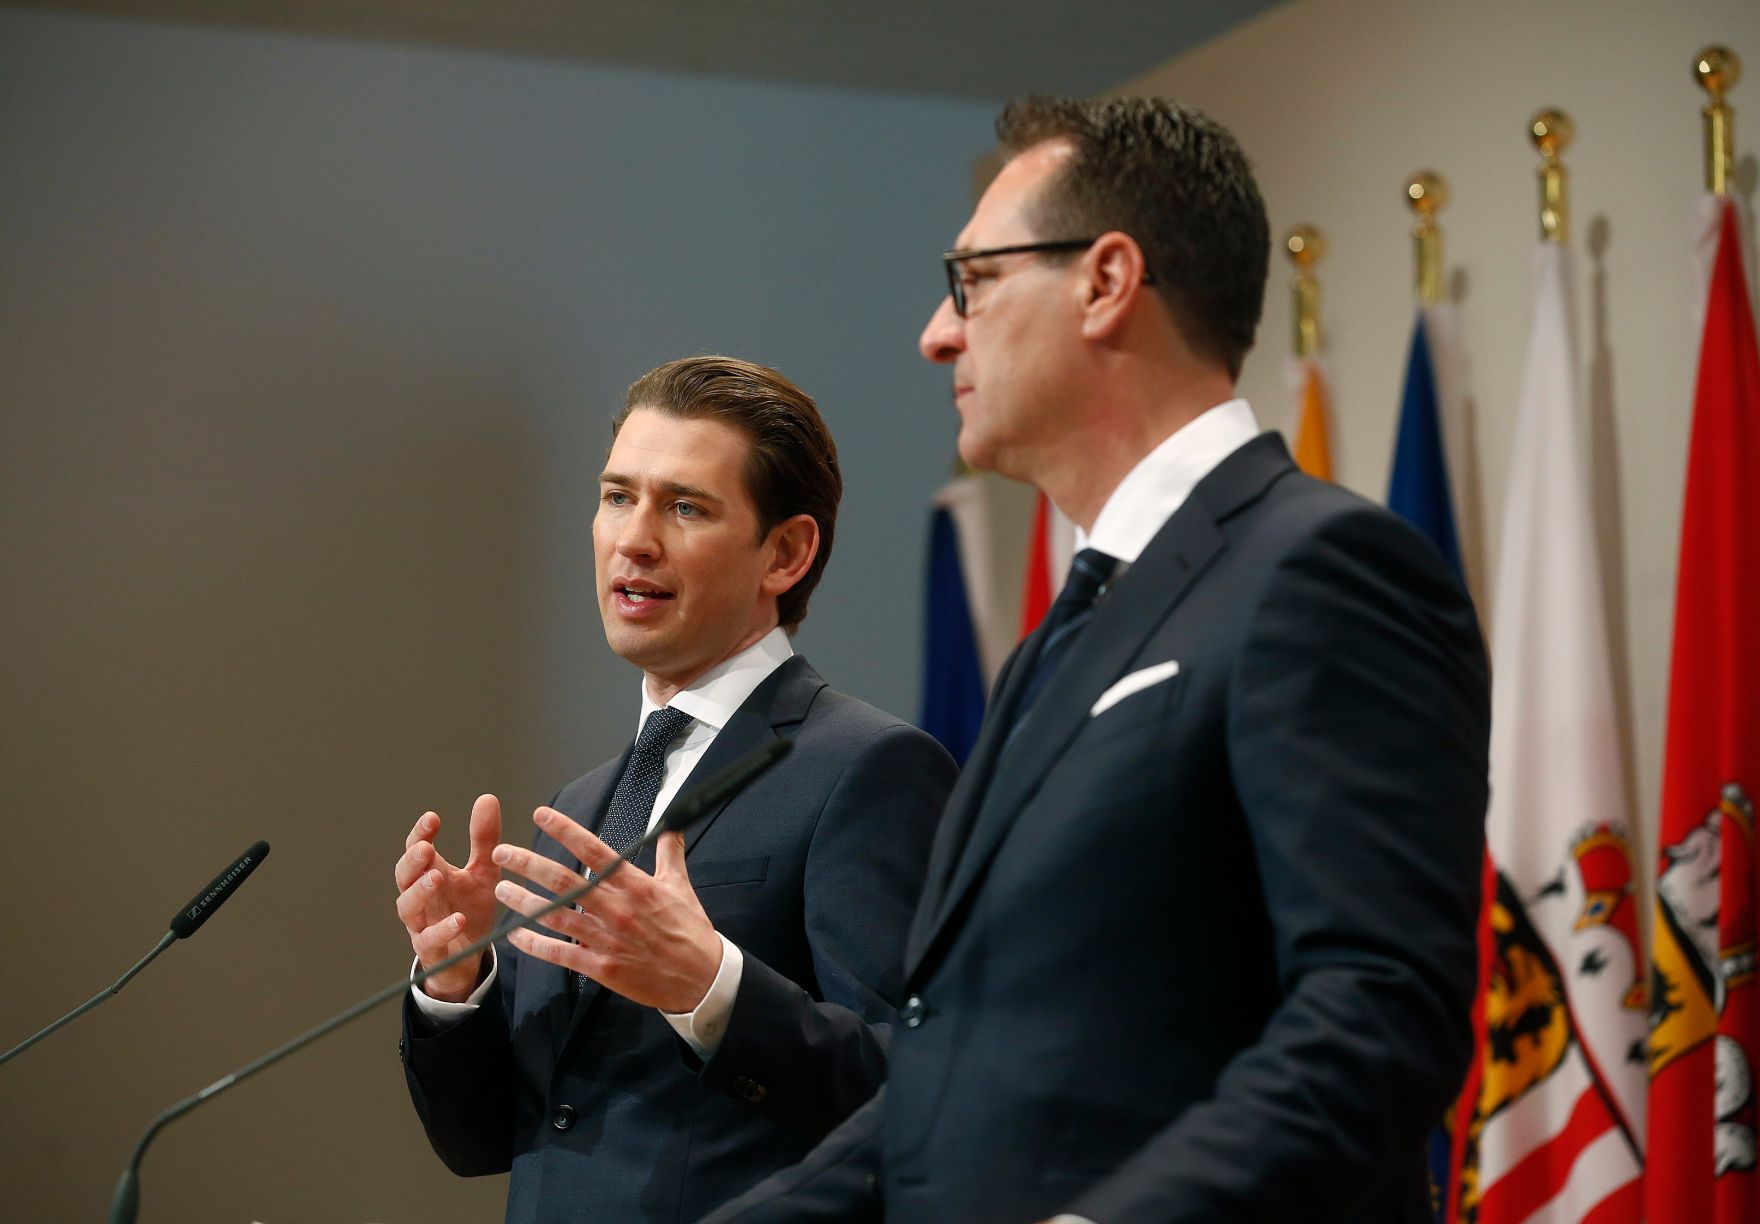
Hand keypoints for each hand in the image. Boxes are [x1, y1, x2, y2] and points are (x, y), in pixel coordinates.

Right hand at [394, 794, 502, 1001]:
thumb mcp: (484, 871)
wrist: (470, 954)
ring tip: (436, 877)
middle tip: (426, 848)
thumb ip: (484, 839)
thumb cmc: (470, 907)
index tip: (433, 818)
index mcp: (431, 873)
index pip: (416, 848)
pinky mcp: (431, 950)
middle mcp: (420, 897)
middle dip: (412, 861)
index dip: (420, 833)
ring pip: (408, 907)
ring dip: (420, 891)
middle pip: (403, 876)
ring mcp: (421, 923)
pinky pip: (428, 940)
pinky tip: (458, 919)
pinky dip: (441, 930)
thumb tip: (487, 797)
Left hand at [492, 806, 720, 1013]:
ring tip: (500, 889)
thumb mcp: (681, 885)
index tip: (542, 816)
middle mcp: (615, 909)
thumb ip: (669, 853)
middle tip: (502, 853)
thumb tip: (671, 826)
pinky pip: (560, 953)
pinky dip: (534, 945)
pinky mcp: (600, 966)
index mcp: (634, 885)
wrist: (700, 977)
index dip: (565, 831)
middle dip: (528, 864)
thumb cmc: (690, 930)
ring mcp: (605, 939)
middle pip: (563, 881)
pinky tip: (514, 935)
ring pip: (555, 916)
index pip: (593, 851)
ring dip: (524, 901)